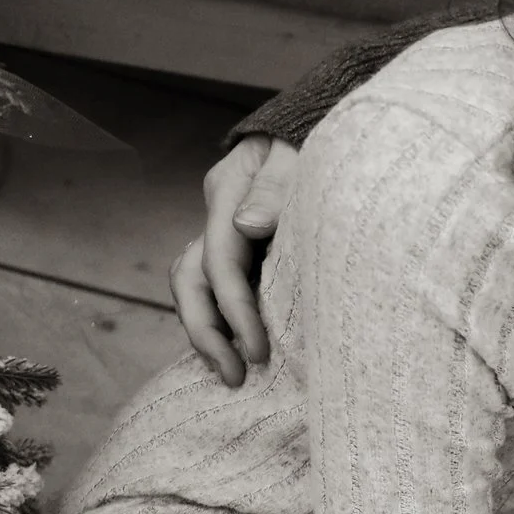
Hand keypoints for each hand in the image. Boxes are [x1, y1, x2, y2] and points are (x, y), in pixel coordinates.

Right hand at [174, 136, 298, 385]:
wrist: (322, 136)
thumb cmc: (319, 145)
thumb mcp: (301, 155)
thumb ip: (278, 188)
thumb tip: (247, 226)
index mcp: (229, 191)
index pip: (220, 260)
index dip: (236, 309)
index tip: (258, 350)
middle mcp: (219, 215)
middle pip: (191, 278)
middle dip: (207, 331)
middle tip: (236, 376)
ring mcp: (224, 232)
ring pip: (195, 287)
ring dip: (207, 333)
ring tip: (233, 376)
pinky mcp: (240, 251)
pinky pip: (216, 290)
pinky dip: (222, 322)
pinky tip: (237, 354)